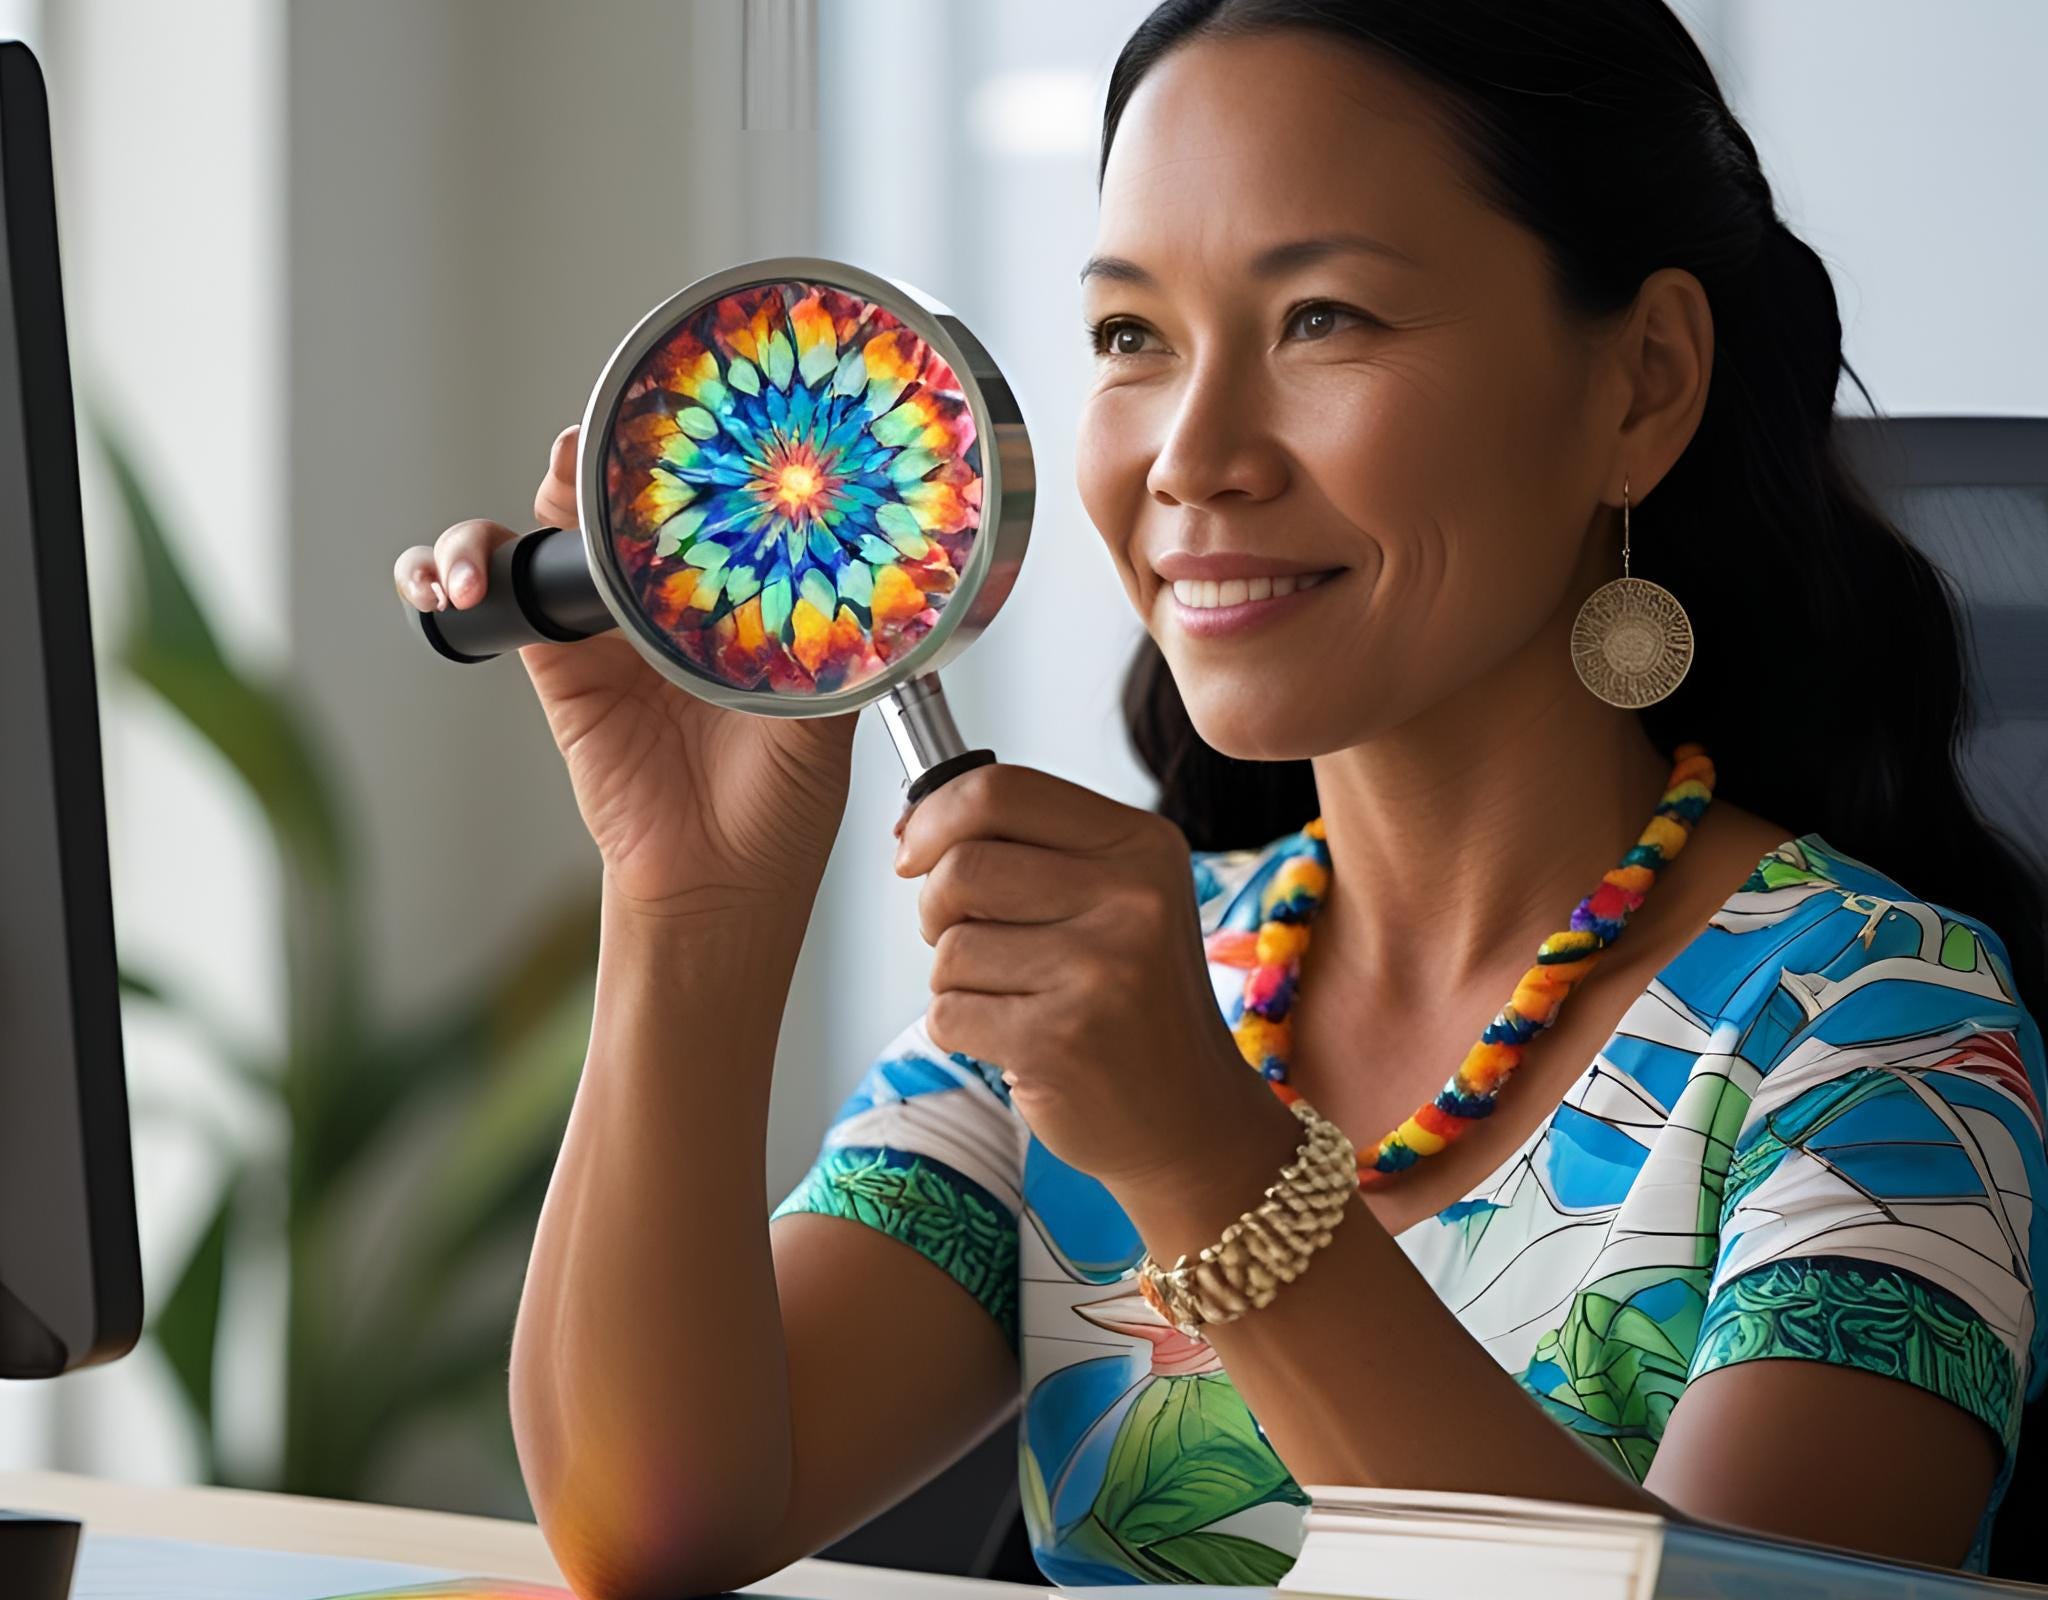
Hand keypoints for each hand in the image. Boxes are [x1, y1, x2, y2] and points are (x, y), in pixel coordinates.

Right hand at [393, 424, 861, 914]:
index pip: (696, 495)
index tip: (664, 422)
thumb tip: (836, 568)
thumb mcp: (825, 710)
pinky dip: (448, 574)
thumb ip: (825, 639)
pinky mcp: (554, 664)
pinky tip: (451, 584)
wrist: (722, 884)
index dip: (674, 452)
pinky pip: (492, 602)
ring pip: (542, 532)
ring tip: (523, 523)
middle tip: (585, 453)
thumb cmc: (782, 803)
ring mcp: (604, 626)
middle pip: (611, 494)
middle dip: (591, 458)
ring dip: (521, 510)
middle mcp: (664, 596)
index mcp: (732, 591)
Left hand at [893, 762, 1283, 1198]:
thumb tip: (910, 824)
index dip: (934, 816)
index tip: (914, 849)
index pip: (1001, 790)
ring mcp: (1100, 971)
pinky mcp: (1060, 1040)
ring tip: (1014, 999)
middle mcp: (1132, 899)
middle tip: (970, 939)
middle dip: (937, 908)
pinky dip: (961, 1030)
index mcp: (1142, 845)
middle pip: (962, 867)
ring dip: (956, 978)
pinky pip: (948, 1012)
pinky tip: (1016, 1041)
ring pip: (949, 947)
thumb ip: (1030, 848)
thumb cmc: (1131, 1000)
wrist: (1188, 1116)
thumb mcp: (1115, 898)